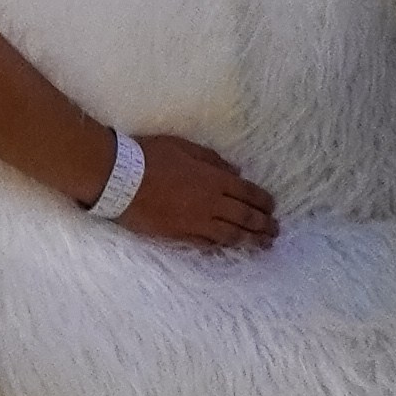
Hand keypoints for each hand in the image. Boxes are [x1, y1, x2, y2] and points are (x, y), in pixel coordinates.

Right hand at [116, 133, 276, 251]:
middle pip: (245, 217)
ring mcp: (195, 222)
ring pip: (231, 235)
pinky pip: (207, 244)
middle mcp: (210, 203)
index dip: (263, 202)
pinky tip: (229, 248)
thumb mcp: (184, 147)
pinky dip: (221, 246)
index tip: (273, 208)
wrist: (120, 179)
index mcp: (213, 179)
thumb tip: (236, 172)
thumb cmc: (150, 156)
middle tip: (275, 231)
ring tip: (263, 245)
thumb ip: (213, 160)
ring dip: (251, 240)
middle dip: (264, 225)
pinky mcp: (179, 235)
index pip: (248, 193)